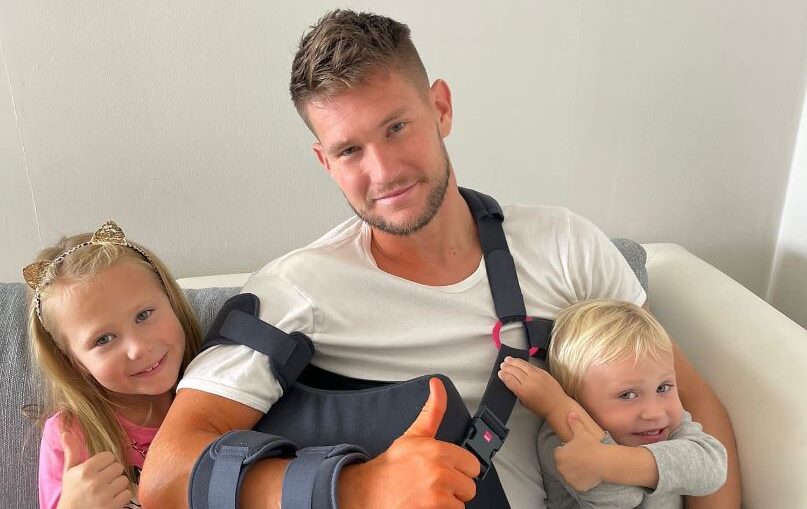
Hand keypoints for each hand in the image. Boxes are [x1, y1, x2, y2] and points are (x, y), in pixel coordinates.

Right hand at [57, 429, 131, 508]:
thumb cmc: (71, 493)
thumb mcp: (69, 472)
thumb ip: (72, 451)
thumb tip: (66, 432)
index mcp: (84, 470)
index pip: (109, 456)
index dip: (105, 463)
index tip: (98, 471)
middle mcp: (94, 481)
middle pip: (118, 467)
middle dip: (112, 474)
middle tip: (102, 482)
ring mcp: (104, 495)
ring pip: (124, 480)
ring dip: (118, 485)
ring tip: (106, 490)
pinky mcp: (112, 506)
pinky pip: (127, 493)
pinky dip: (122, 496)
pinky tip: (111, 499)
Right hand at [338, 378, 480, 508]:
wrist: (368, 492)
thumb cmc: (392, 467)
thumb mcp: (414, 435)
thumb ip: (433, 410)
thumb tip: (438, 385)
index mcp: (438, 451)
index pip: (472, 465)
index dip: (459, 469)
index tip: (445, 470)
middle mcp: (440, 473)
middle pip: (469, 487)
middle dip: (454, 488)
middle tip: (433, 485)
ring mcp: (437, 496)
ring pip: (460, 504)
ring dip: (446, 504)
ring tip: (427, 497)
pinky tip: (425, 506)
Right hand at [498, 356, 564, 416]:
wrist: (557, 405)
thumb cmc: (541, 407)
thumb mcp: (524, 402)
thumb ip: (517, 392)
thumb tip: (511, 382)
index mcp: (522, 391)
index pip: (509, 379)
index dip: (503, 375)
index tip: (500, 373)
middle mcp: (529, 382)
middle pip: (514, 370)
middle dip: (507, 366)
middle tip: (502, 364)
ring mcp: (537, 375)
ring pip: (522, 365)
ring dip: (514, 361)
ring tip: (508, 359)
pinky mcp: (543, 372)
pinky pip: (530, 365)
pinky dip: (523, 362)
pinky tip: (519, 361)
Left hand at [554, 413, 604, 491]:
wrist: (603, 462)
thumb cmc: (591, 446)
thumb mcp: (581, 432)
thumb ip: (574, 423)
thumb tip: (570, 413)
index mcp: (559, 455)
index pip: (559, 452)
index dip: (567, 450)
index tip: (576, 449)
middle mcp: (561, 468)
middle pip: (563, 464)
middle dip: (570, 461)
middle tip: (581, 457)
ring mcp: (569, 478)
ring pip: (570, 474)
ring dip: (575, 471)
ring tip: (586, 465)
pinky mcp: (577, 487)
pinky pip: (578, 484)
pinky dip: (581, 481)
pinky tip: (588, 474)